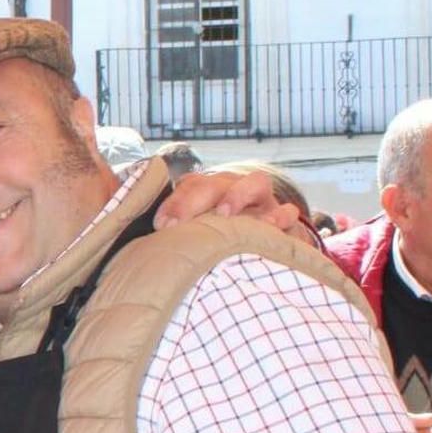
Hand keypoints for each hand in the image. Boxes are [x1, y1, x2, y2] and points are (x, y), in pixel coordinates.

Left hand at [155, 169, 303, 234]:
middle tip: (176, 224)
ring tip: (223, 214)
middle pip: (215, 182)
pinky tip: (267, 227)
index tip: (160, 225)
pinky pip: (288, 211)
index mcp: (207, 191)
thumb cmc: (216, 242)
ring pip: (255, 183)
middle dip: (194, 199)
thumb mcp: (191, 236)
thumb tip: (143, 237)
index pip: (188, 184)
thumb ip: (170, 233)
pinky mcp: (285, 219)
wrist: (261, 250)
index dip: (174, 201)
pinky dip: (280, 216)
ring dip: (237, 195)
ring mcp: (262, 202)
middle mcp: (233, 190)